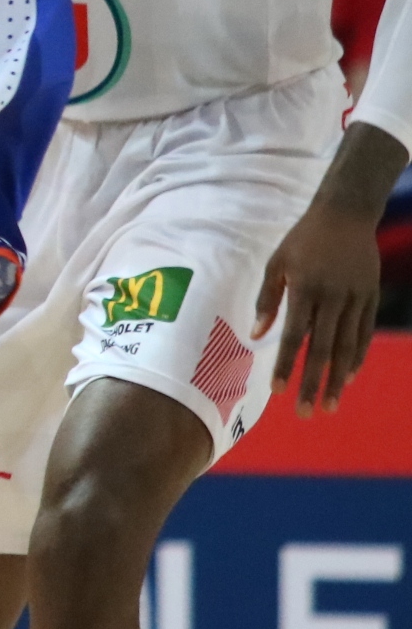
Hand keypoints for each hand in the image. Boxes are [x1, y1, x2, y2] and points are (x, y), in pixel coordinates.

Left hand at [253, 197, 382, 416]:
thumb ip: (267, 299)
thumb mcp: (276, 263)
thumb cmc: (302, 240)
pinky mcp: (371, 298)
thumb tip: (257, 333)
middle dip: (313, 383)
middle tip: (305, 412)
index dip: (285, 364)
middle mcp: (333, 298)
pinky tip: (349, 377)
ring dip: (338, 379)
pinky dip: (357, 357)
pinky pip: (364, 334)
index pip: (294, 336)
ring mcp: (356, 300)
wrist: (345, 215)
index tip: (277, 390)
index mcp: (305, 289)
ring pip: (347, 347)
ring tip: (330, 405)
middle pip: (322, 349)